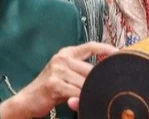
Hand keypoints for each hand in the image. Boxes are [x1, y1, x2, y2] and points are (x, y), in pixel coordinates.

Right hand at [0, 42, 117, 118]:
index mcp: (66, 53)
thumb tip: (105, 73)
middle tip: (112, 86)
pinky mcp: (54, 84)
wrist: (27, 100)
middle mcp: (62, 58)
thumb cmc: (50, 89)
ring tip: (98, 97)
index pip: (91, 46)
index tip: (121, 53)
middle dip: (101, 79)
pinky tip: (83, 102)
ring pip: (85, 81)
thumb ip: (81, 71)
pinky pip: (76, 92)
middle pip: (91, 68)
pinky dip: (82, 98)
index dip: (107, 49)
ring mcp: (57, 70)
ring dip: (91, 91)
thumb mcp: (65, 75)